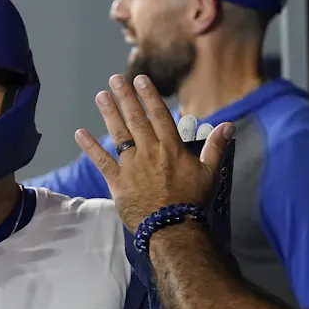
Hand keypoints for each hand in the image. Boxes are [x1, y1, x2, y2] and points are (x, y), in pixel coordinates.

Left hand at [74, 73, 234, 231]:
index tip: (140, 79)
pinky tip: (79, 133)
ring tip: (100, 96)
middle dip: (125, 98)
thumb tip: (229, 125)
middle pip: (136, 120)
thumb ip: (216, 147)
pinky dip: (90, 147)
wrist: (173, 228)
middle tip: (114, 80)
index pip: (159, 115)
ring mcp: (132, 166)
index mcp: (171, 148)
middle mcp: (150, 152)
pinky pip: (101, 161)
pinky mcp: (118, 181)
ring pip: (118, 135)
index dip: (149, 96)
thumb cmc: (192, 202)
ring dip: (109, 114)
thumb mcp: (210, 173)